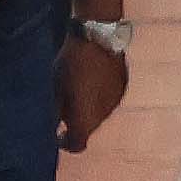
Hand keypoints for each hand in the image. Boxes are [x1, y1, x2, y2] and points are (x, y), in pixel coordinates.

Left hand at [58, 29, 130, 147]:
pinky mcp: (123, 86)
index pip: (78, 144)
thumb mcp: (57, 88)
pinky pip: (109, 100)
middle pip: (89, 129)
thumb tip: (60, 123)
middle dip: (77, 123)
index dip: (67, 143)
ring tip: (79, 90)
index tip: (58, 134)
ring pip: (100, 115)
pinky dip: (99, 97)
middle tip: (65, 109)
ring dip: (89, 109)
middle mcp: (104, 115)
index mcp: (86, 118)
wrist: (98, 36)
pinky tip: (92, 80)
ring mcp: (116, 101)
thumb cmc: (71, 63)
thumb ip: (59, 110)